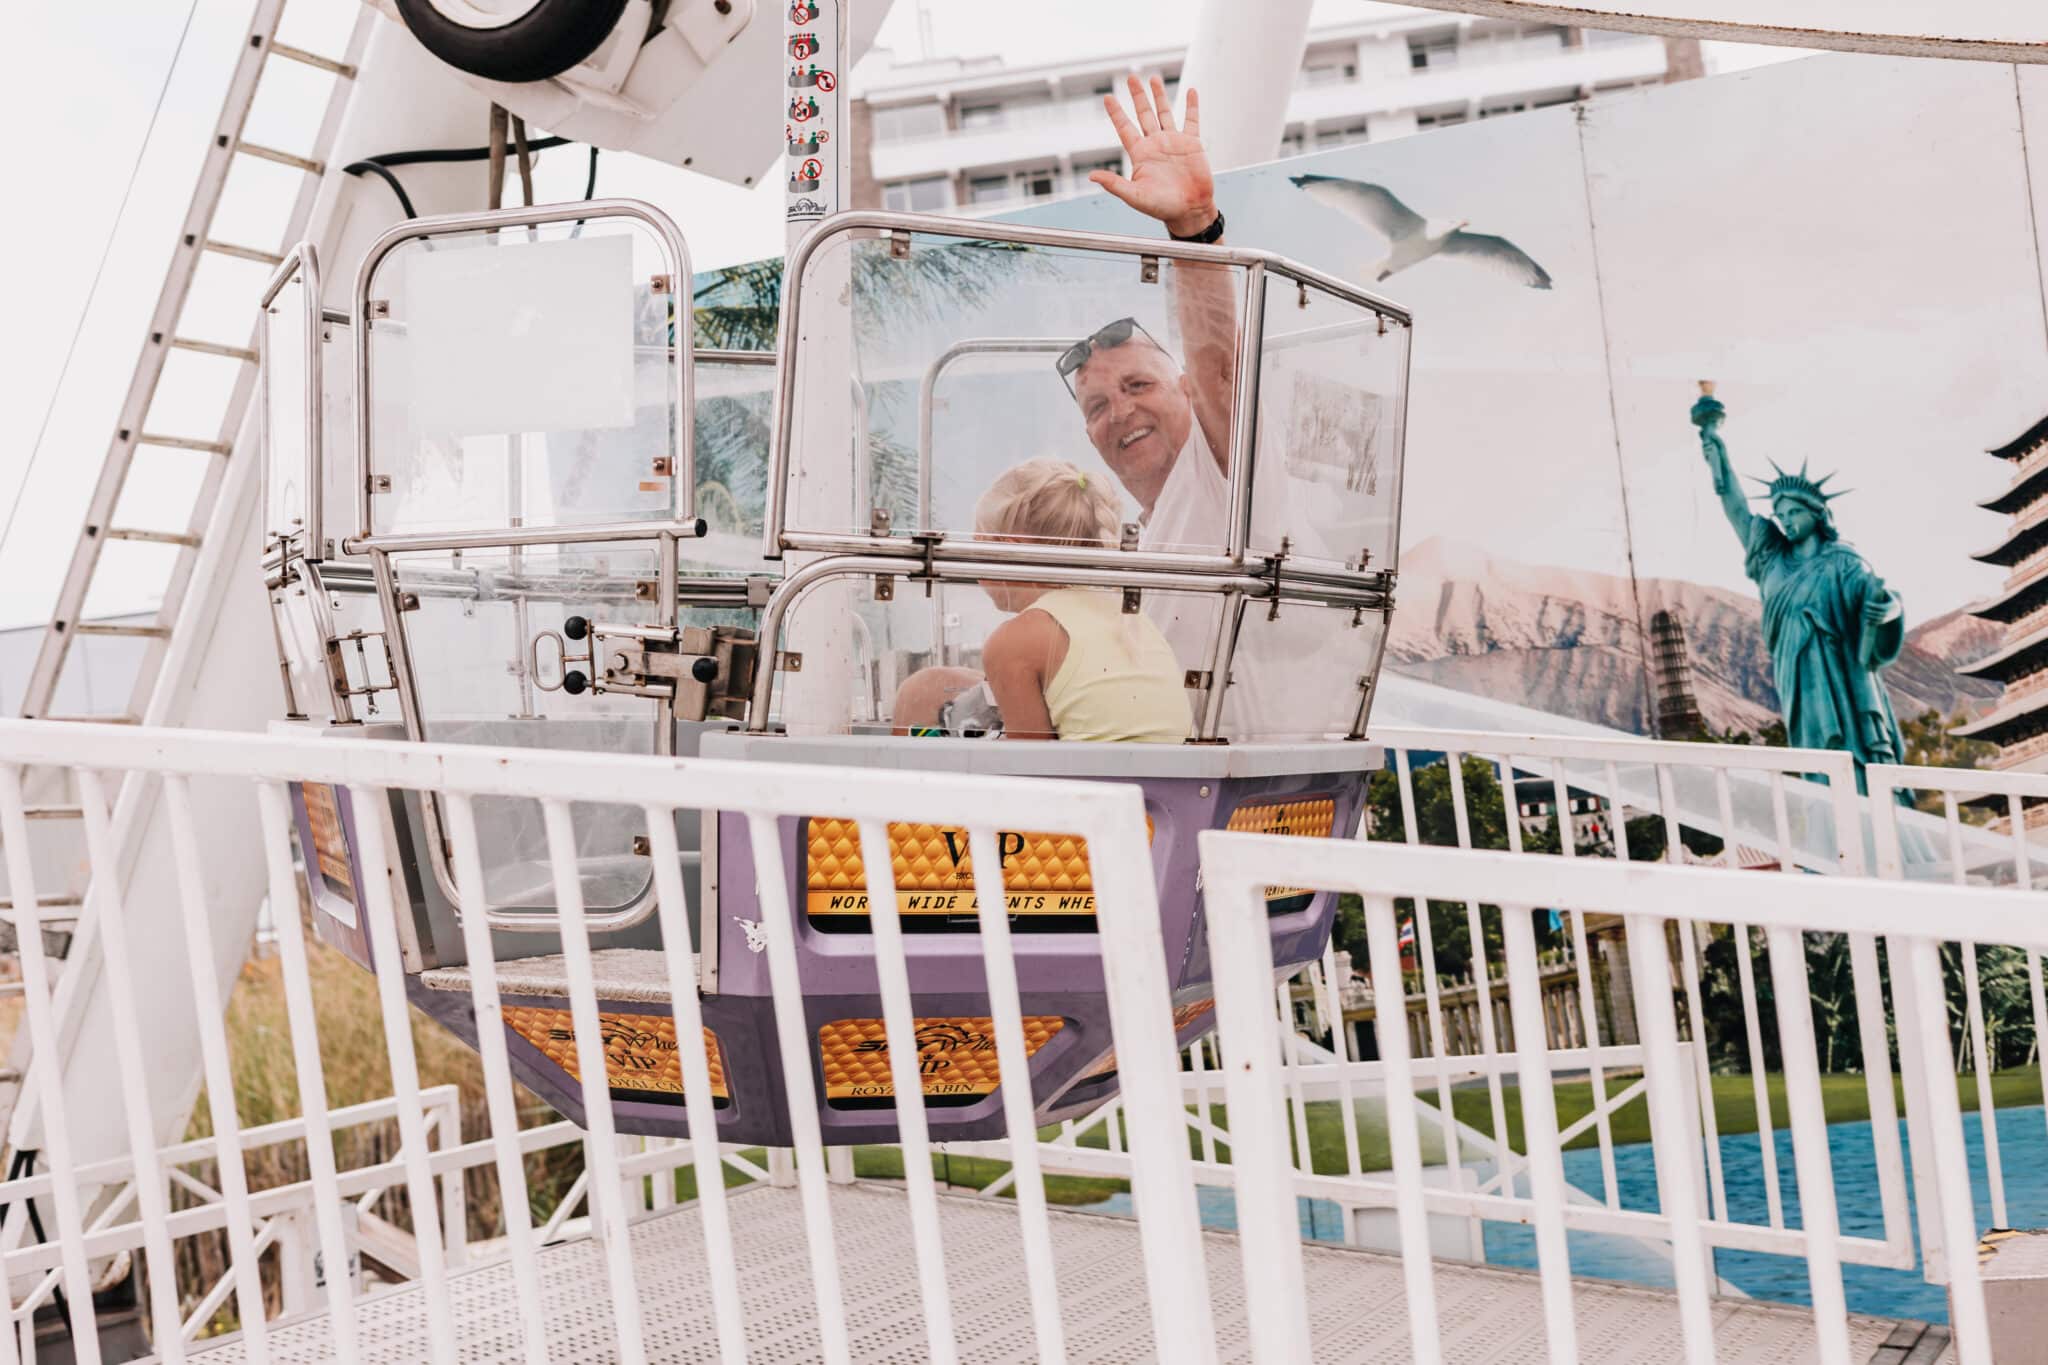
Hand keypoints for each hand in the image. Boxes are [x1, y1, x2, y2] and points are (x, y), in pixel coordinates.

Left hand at [1091, 75, 1216, 238]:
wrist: (1189, 211)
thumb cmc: (1161, 207)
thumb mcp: (1135, 196)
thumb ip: (1114, 184)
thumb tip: (1092, 177)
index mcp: (1140, 154)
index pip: (1125, 128)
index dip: (1116, 113)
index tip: (1108, 97)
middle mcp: (1155, 144)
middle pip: (1143, 114)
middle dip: (1137, 96)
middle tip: (1131, 77)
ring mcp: (1173, 142)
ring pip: (1165, 113)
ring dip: (1160, 96)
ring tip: (1154, 78)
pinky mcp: (1192, 144)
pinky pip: (1192, 121)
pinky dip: (1192, 106)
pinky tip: (1191, 92)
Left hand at [1863, 590, 1894, 629]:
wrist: (1898, 611)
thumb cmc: (1892, 602)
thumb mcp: (1891, 597)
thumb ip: (1887, 592)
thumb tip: (1883, 587)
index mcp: (1887, 607)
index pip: (1878, 606)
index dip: (1871, 605)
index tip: (1866, 603)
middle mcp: (1886, 613)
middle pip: (1877, 613)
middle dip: (1870, 611)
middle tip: (1865, 609)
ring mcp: (1885, 618)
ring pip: (1876, 618)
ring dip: (1870, 617)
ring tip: (1865, 614)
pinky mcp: (1884, 621)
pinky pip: (1877, 623)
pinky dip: (1872, 622)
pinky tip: (1866, 621)